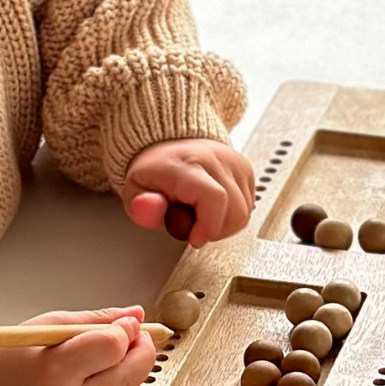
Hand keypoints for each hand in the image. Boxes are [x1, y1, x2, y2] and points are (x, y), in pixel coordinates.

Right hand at [0, 306, 154, 385]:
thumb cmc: (13, 360)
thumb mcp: (48, 327)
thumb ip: (96, 320)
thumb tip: (136, 314)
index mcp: (54, 371)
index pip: (111, 348)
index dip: (126, 331)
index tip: (126, 323)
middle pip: (129, 374)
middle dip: (140, 350)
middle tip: (135, 336)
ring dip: (128, 369)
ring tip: (106, 356)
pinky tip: (96, 379)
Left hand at [121, 139, 255, 247]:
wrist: (168, 147)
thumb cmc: (154, 171)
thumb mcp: (135, 191)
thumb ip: (143, 207)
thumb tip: (148, 208)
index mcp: (187, 165)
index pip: (215, 198)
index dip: (209, 226)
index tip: (194, 238)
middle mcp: (215, 160)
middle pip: (235, 211)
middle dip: (214, 230)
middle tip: (192, 225)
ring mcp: (234, 163)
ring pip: (244, 213)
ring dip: (223, 225)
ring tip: (200, 215)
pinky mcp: (245, 170)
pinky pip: (248, 206)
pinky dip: (231, 215)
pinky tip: (212, 208)